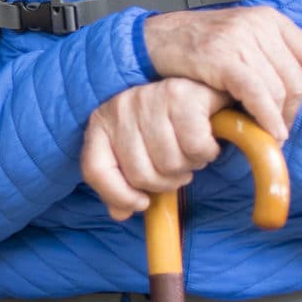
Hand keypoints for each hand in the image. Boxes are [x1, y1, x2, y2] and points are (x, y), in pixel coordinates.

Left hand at [81, 78, 230, 220]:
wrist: (202, 88)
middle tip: (177, 169)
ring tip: (190, 152)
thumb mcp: (139, 152)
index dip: (118, 195)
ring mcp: (148, 99)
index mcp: (101, 123)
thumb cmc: (168, 127)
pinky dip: (206, 153)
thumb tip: (120, 213)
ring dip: (188, 166)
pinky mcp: (180, 95)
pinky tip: (206, 142)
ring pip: (169, 164)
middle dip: (166, 182)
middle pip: (140, 175)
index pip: (95, 170)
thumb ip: (123, 183)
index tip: (142, 203)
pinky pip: (195, 147)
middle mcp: (119, 107)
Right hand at [143, 7, 301, 139]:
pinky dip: (266, 117)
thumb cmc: (203, 45)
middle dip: (293, 112)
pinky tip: (265, 132)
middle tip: (280, 130)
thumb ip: (290, 50)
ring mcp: (241, 38)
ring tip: (267, 132)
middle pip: (297, 80)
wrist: (155, 39)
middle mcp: (261, 25)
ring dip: (278, 118)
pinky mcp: (222, 55)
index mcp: (273, 20)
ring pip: (279, 89)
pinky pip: (257, 93)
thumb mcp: (250, 41)